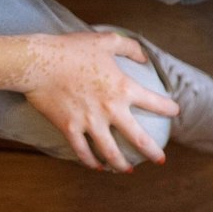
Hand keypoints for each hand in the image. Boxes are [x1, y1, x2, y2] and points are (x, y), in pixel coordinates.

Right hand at [15, 31, 178, 171]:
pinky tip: (97, 166)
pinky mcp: (69, 129)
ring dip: (121, 165)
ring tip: (128, 170)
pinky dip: (91, 161)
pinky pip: (83, 151)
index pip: (154, 102)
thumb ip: (129, 48)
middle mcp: (110, 109)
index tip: (174, 112)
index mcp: (123, 88)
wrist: (38, 62)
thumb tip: (144, 57)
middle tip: (160, 160)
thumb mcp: (107, 41)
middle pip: (138, 138)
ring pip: (111, 152)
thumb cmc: (72, 49)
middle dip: (152, 152)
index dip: (168, 108)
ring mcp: (90, 122)